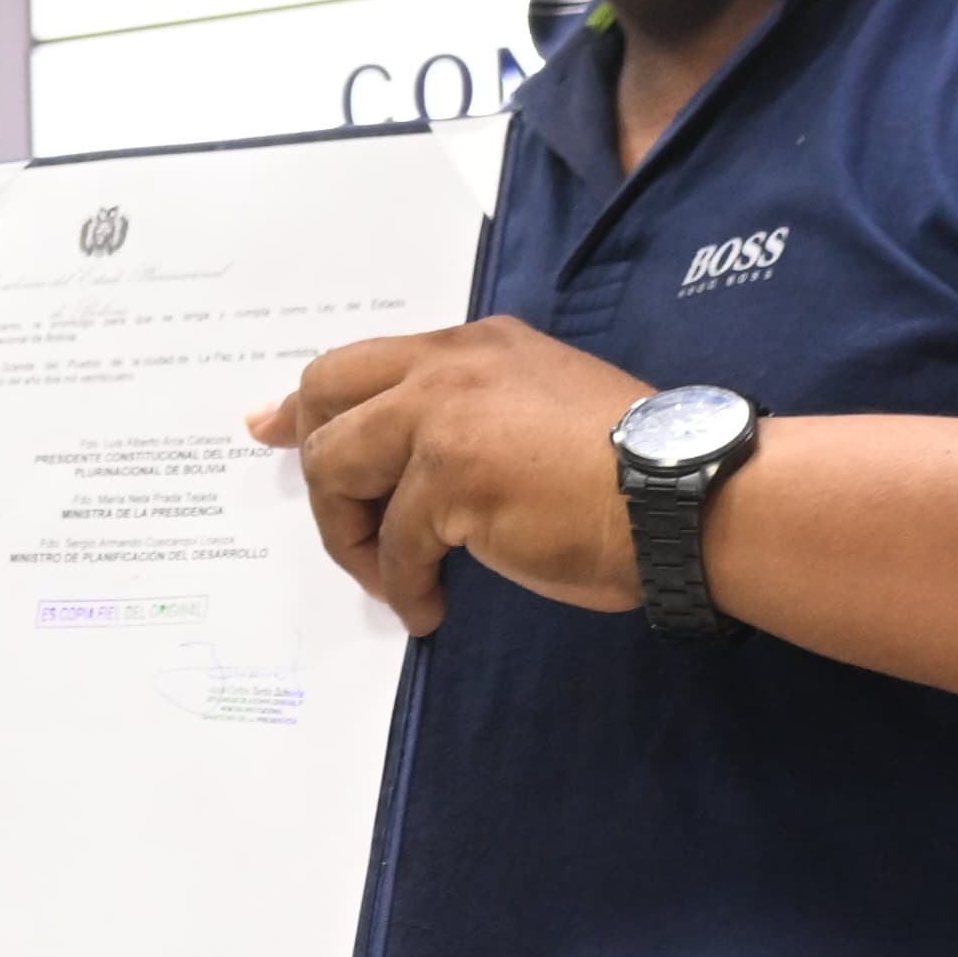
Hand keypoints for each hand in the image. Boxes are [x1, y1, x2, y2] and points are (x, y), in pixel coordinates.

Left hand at [248, 317, 654, 634]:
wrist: (687, 495)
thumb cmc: (632, 470)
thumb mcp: (539, 408)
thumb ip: (469, 414)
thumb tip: (403, 460)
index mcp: (471, 346)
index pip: (359, 363)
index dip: (308, 404)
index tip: (270, 429)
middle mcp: (447, 367)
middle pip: (325, 400)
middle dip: (316, 470)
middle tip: (335, 523)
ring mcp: (444, 418)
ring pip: (338, 471)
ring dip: (352, 538)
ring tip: (395, 581)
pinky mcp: (450, 479)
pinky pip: (391, 543)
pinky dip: (402, 586)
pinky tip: (430, 609)